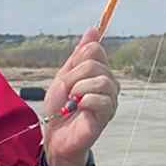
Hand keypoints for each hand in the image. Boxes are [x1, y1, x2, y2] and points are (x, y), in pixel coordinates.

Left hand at [43, 27, 119, 165]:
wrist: (55, 135)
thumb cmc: (60, 108)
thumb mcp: (65, 76)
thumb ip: (79, 55)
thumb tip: (93, 30)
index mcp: (99, 71)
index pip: (94, 49)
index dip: (76, 61)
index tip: (68, 77)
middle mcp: (109, 83)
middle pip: (94, 64)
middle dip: (73, 78)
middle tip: (67, 93)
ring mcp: (110, 99)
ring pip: (100, 80)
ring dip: (78, 90)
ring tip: (72, 102)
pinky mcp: (107, 115)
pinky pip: (100, 99)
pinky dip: (84, 102)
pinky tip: (78, 109)